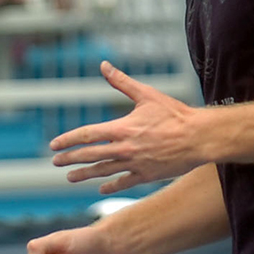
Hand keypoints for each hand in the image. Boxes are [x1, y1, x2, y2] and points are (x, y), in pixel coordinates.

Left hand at [51, 61, 204, 193]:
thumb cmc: (174, 114)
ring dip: (84, 174)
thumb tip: (104, 65)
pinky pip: (124, 183)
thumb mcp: (146, 94)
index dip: (68, 140)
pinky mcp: (147, 176)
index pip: (87, 135)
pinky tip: (101, 188)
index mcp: (122, 128)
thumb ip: (122, 82)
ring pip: (103, 171)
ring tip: (69, 177)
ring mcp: (135, 164)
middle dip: (70, 159)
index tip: (54, 145)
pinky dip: (111, 186)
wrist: (198, 137)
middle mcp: (125, 148)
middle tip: (55, 162)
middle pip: (90, 155)